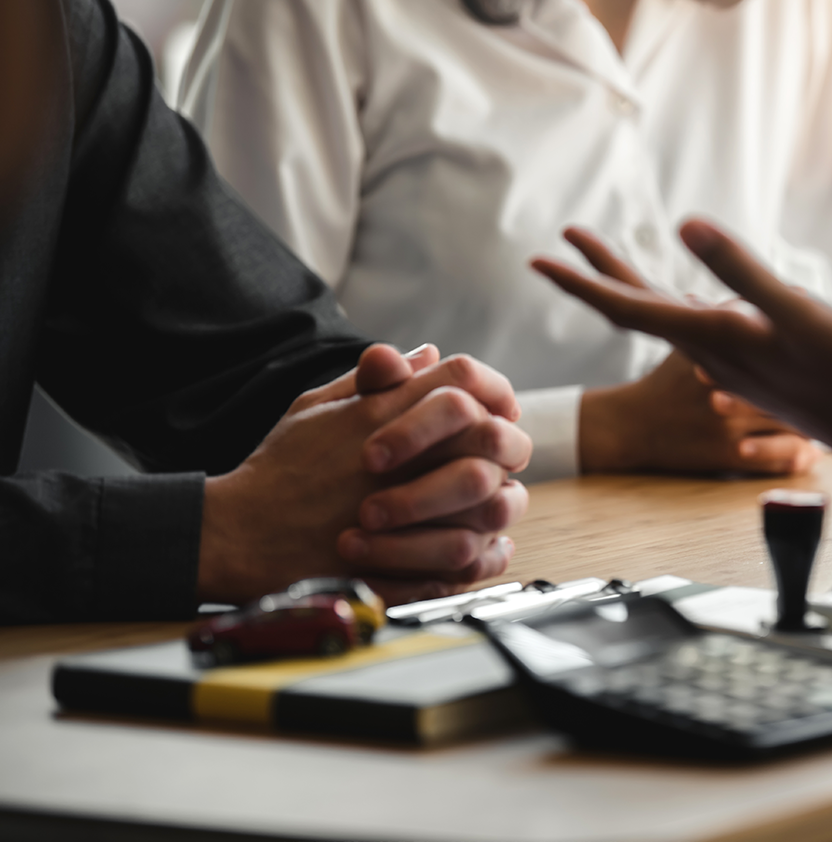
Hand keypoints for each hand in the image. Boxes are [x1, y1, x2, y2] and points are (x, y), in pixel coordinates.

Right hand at [199, 346, 531, 605]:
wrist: (238, 534)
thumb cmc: (278, 470)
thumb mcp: (316, 406)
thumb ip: (374, 379)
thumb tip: (429, 355)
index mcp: (379, 416)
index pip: (463, 380)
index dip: (492, 390)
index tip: (495, 410)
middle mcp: (397, 461)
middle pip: (491, 438)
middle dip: (506, 447)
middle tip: (503, 460)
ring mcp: (401, 515)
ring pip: (491, 502)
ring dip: (502, 502)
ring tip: (497, 506)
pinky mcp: (399, 564)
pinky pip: (468, 559)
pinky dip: (486, 555)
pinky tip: (486, 549)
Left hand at [533, 224, 831, 481]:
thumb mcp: (798, 314)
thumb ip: (741, 271)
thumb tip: (684, 225)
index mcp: (716, 339)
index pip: (628, 308)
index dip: (581, 282)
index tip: (539, 258)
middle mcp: (716, 356)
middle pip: (640, 309)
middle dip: (600, 275)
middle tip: (565, 241)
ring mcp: (738, 365)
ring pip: (673, 319)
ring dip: (639, 288)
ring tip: (615, 265)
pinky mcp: (762, 368)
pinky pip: (709, 330)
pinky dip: (689, 306)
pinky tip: (697, 301)